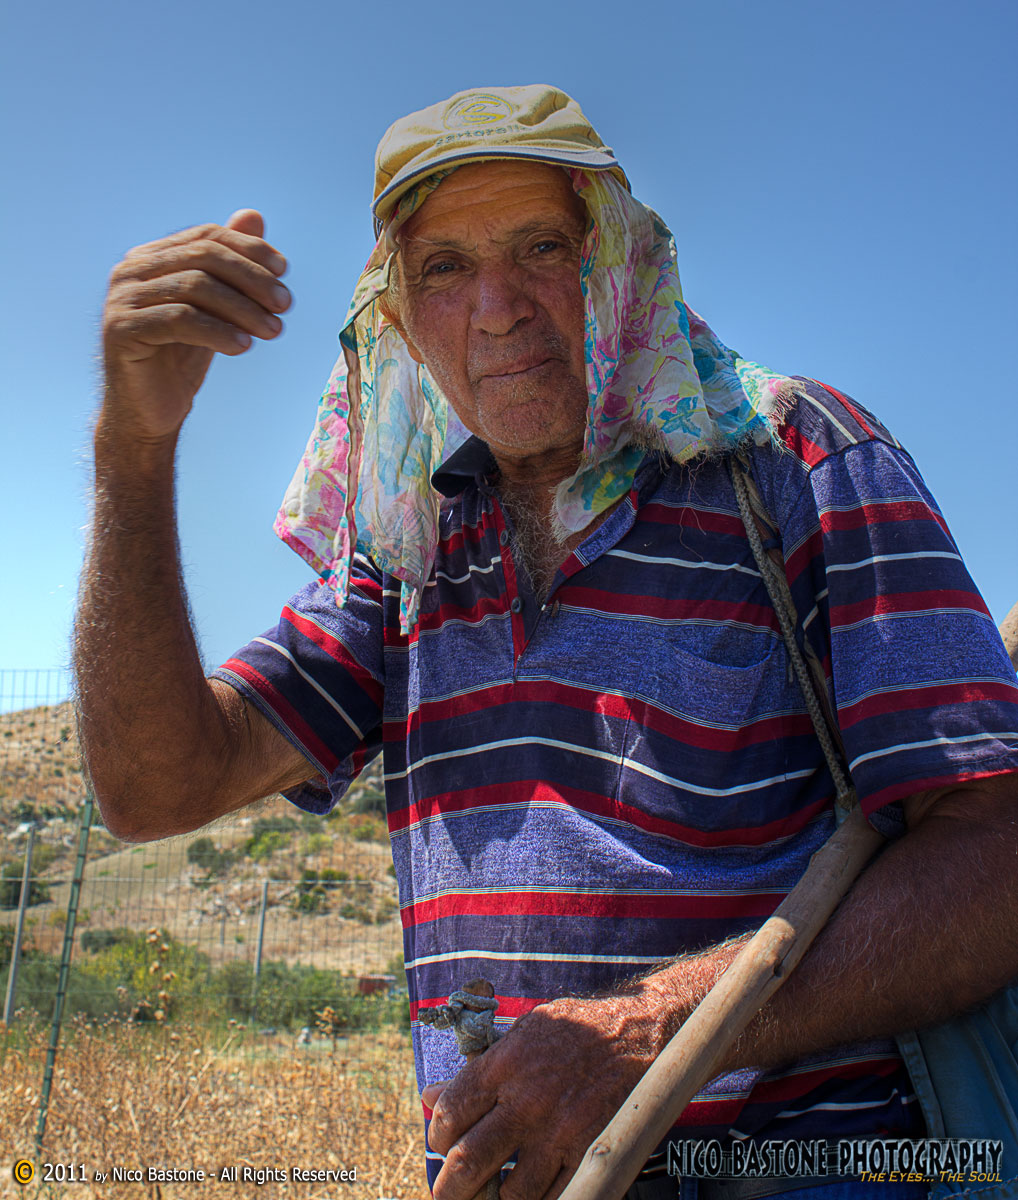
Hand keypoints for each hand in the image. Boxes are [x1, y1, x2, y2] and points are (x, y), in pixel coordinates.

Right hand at [101, 209, 290, 440]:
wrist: (150, 409)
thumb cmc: (183, 356)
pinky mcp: (121, 329)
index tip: (285, 273)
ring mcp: (122, 298)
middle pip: (204, 257)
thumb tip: (254, 215)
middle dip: (252, 279)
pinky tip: (244, 347)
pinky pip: (180, 320)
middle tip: (285, 305)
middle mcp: (131, 270)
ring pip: (195, 287)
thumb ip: (231, 265)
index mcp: (152, 257)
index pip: (207, 237)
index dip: (249, 250)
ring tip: (274, 331)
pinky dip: (219, 332)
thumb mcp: (215, 308)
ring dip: (243, 309)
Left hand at [422, 990, 666, 1199]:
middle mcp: (526, 1100)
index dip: (438, 1137)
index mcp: (504, 1065)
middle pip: (469, 1162)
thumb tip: (430, 1095)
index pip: (451, 1113)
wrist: (635, 1029)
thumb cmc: (575, 1028)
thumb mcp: (521, 1033)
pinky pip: (554, 1197)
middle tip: (446, 1195)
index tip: (442, 1144)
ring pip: (510, 1193)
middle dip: (449, 1189)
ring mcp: (559, 1131)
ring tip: (491, 1197)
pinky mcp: (589, 1152)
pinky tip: (530, 1194)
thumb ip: (477, 1068)